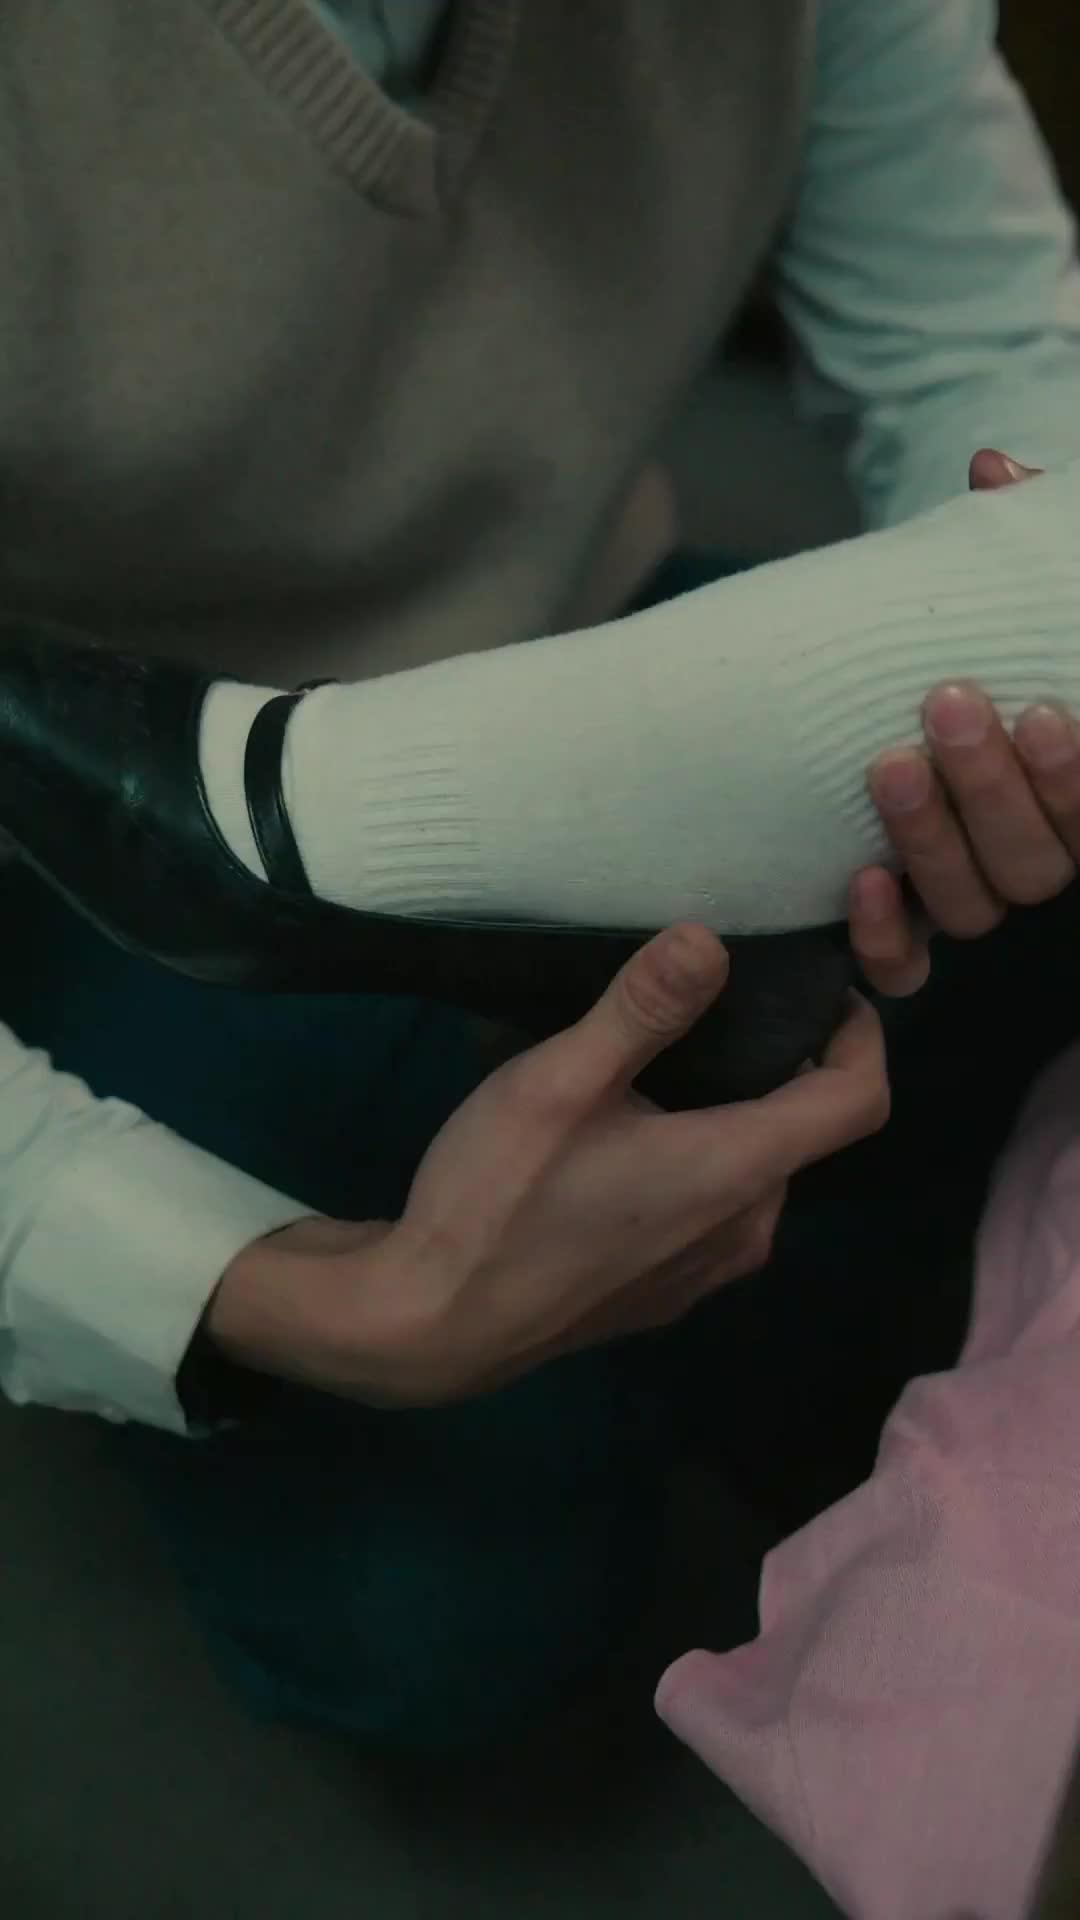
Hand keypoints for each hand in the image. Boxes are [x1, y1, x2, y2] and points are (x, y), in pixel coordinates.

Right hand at [211, 925, 887, 1405]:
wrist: (431, 1326)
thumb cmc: (499, 1197)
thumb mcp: (559, 1082)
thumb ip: (642, 1010)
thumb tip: (712, 939)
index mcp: (739, 1170)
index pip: (860, 1099)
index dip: (862, 1035)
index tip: (821, 986)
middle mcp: (747, 1228)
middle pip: (801, 1129)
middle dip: (775, 1064)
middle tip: (706, 1005)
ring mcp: (707, 1271)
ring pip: (751, 1169)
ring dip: (725, 1113)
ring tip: (650, 1063)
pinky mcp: (665, 1294)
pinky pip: (711, 1209)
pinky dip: (692, 1160)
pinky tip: (615, 1138)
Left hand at [850, 448, 1079, 994]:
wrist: (898, 700)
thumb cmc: (977, 646)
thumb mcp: (1004, 591)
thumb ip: (1025, 531)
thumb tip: (992, 466)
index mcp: (1070, 784)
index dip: (1073, 775)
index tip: (1042, 709)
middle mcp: (1033, 852)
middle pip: (1036, 860)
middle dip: (993, 785)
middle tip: (945, 705)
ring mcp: (968, 893)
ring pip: (974, 906)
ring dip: (933, 839)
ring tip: (889, 764)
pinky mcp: (905, 926)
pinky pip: (908, 966)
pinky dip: (887, 938)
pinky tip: (859, 880)